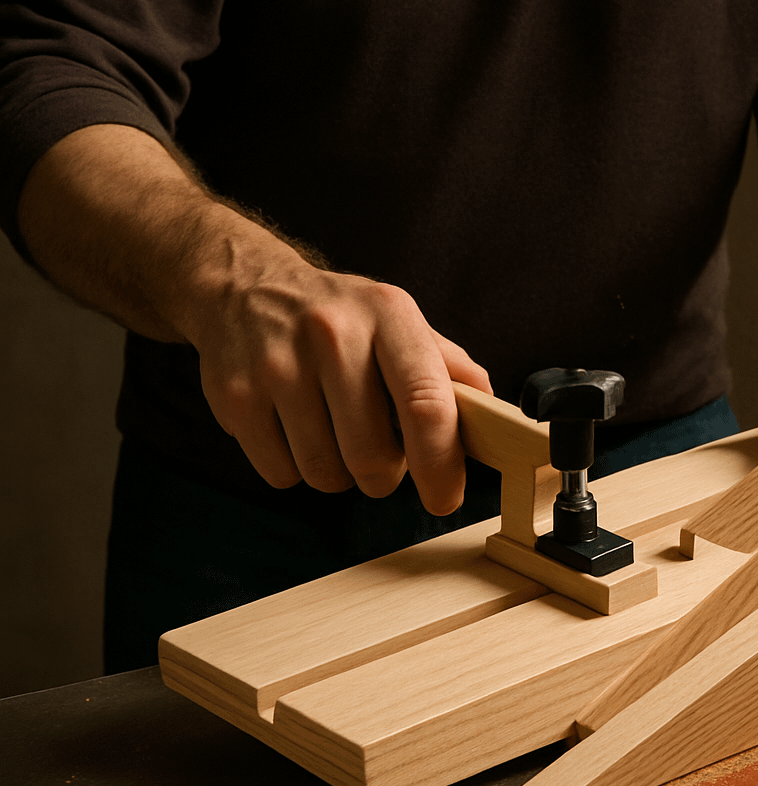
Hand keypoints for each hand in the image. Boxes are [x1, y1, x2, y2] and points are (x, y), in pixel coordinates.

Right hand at [175, 255, 490, 515]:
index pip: (427, 403)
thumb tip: (494, 414)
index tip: (445, 498)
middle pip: (373, 455)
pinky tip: (293, 430)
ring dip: (337, 474)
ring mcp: (278, 364)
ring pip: (325, 472)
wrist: (244, 287)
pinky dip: (293, 469)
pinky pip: (281, 473)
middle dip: (383, 475)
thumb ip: (450, 368)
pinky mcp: (235, 395)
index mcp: (388, 315)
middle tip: (377, 457)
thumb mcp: (399, 322)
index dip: (441, 463)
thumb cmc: (339, 317)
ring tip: (332, 435)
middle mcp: (333, 334)